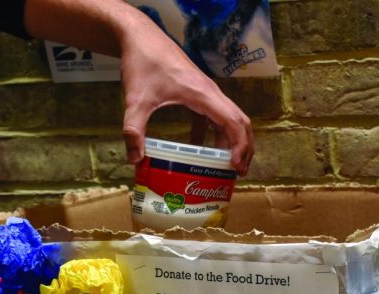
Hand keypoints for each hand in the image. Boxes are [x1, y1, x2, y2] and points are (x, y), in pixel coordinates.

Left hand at [118, 14, 252, 174]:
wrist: (139, 35)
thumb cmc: (143, 62)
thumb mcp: (136, 99)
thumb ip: (134, 130)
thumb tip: (135, 160)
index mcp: (203, 94)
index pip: (233, 122)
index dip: (239, 146)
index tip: (235, 167)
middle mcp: (210, 93)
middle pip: (240, 121)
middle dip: (244, 147)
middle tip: (239, 173)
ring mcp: (205, 91)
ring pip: (229, 118)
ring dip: (231, 141)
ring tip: (227, 167)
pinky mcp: (196, 91)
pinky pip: (212, 116)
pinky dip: (212, 133)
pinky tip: (200, 150)